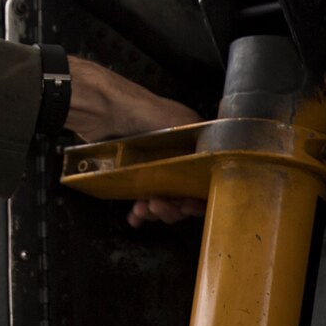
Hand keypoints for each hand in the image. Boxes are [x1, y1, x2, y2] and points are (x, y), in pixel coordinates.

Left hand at [65, 56, 206, 227]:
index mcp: (191, 145)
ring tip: (143, 210)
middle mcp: (174, 158)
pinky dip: (139, 212)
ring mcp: (150, 167)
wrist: (102, 107)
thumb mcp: (181, 121)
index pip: (202, 180)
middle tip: (160, 206)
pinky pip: (139, 198)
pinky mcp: (129, 173)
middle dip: (174, 208)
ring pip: (162, 200)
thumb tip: (223, 161)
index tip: (190, 205)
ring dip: (156, 211)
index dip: (199, 197)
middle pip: (182, 195)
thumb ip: (203, 142)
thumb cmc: (144, 112)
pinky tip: (134, 218)